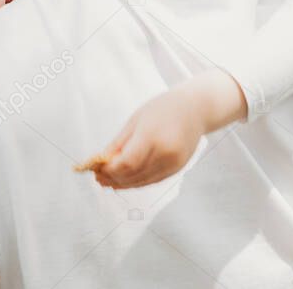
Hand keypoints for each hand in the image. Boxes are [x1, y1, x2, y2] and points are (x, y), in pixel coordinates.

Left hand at [89, 86, 207, 188]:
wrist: (196, 108)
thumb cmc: (163, 109)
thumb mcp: (136, 120)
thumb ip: (119, 144)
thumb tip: (101, 162)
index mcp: (152, 136)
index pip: (127, 163)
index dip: (109, 170)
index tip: (96, 169)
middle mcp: (165, 153)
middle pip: (133, 174)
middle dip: (113, 178)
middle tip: (98, 178)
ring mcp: (173, 163)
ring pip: (142, 181)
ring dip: (123, 184)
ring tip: (108, 181)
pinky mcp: (178, 168)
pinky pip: (153, 180)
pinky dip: (137, 182)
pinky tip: (125, 180)